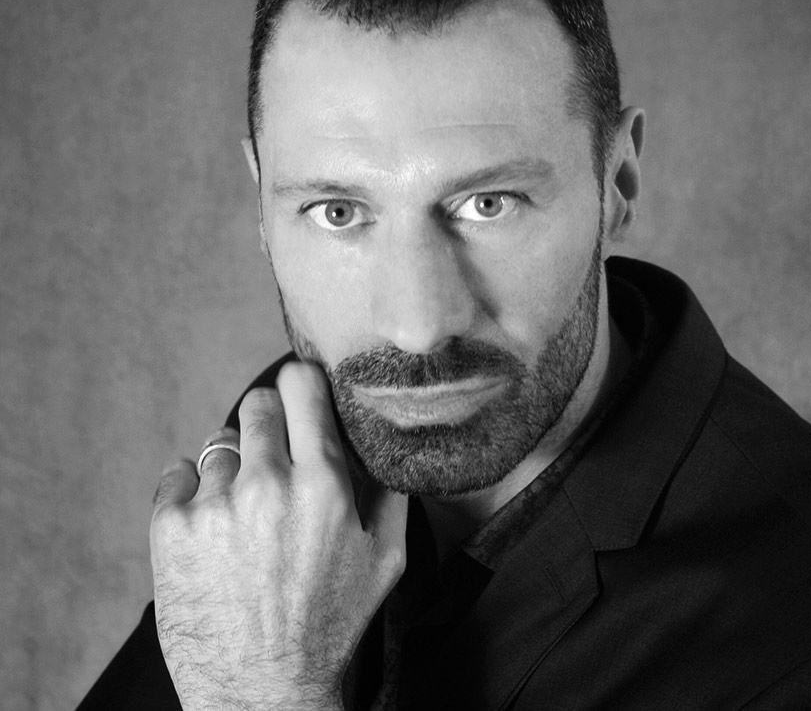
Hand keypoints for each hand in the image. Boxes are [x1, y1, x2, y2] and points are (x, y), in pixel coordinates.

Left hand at [150, 362, 407, 710]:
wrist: (261, 691)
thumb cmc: (329, 626)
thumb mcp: (385, 559)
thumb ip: (388, 490)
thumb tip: (382, 438)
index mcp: (322, 485)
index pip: (302, 387)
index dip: (301, 382)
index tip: (300, 388)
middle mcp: (267, 485)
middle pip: (257, 403)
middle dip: (269, 421)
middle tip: (274, 456)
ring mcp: (214, 505)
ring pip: (220, 442)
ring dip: (233, 466)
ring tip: (244, 511)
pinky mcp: (170, 527)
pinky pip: (178, 472)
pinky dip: (193, 490)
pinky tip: (212, 524)